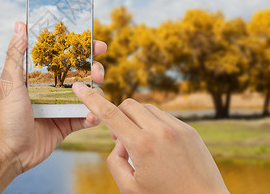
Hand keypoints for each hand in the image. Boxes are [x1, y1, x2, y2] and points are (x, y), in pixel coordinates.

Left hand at [0, 21, 106, 192]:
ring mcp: (61, 106)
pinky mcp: (67, 125)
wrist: (9, 152)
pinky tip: (92, 115)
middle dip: (95, 69)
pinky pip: (86, 117)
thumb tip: (19, 24)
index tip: (96, 43)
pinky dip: (94, 115)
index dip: (81, 48)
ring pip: (88, 94)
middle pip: (81, 73)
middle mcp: (52, 88)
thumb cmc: (6, 116)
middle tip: (98, 71)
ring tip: (96, 94)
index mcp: (40, 76)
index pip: (63, 56)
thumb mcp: (10, 81)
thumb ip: (16, 54)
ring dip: (97, 92)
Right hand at [72, 84, 229, 193]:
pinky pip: (164, 117)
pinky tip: (158, 147)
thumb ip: (115, 161)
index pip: (109, 114)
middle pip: (128, 105)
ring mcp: (178, 128)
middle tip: (120, 141)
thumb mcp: (129, 188)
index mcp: (142, 146)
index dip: (91, 99)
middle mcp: (161, 131)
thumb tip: (120, 142)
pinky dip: (153, 125)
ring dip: (136, 120)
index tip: (79, 87)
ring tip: (142, 147)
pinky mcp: (190, 130)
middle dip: (118, 116)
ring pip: (147, 108)